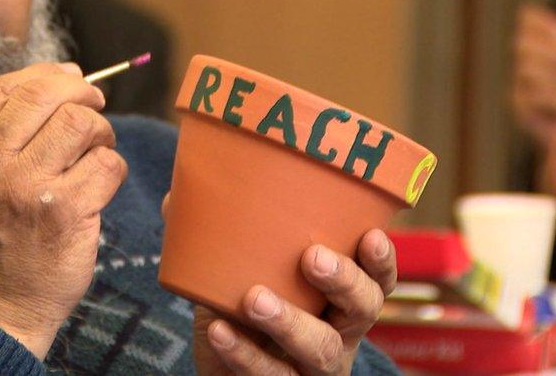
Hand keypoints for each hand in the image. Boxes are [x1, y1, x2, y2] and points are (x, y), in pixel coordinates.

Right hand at [0, 62, 127, 358]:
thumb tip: (63, 77)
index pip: (4, 87)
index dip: (46, 75)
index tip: (70, 80)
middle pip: (45, 94)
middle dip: (81, 93)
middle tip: (94, 107)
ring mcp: (25, 187)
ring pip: (81, 123)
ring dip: (100, 133)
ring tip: (95, 152)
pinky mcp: (64, 211)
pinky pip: (107, 163)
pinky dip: (111, 169)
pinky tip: (98, 188)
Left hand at [193, 229, 395, 374]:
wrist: (223, 372)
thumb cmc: (243, 315)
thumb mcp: (237, 278)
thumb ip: (216, 241)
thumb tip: (175, 197)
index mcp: (338, 299)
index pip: (376, 280)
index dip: (380, 261)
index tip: (370, 235)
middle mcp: (337, 334)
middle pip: (362, 310)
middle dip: (343, 282)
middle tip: (312, 257)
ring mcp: (312, 369)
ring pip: (320, 350)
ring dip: (290, 321)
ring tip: (254, 299)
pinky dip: (243, 354)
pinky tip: (219, 330)